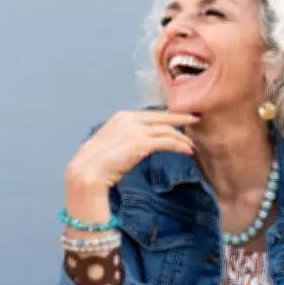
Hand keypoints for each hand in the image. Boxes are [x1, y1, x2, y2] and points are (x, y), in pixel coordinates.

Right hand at [64, 110, 198, 221]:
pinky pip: (167, 142)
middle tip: (196, 120)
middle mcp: (131, 119)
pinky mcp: (142, 143)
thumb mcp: (113, 141)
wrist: (88, 170)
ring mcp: (136, 130)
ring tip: (191, 145)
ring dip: (182, 138)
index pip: (152, 114)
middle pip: (163, 117)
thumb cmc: (98, 162)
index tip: (181, 118)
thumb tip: (142, 142)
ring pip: (167, 130)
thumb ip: (128, 136)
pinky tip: (187, 151)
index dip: (169, 116)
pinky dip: (180, 146)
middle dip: (181, 119)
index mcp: (123, 116)